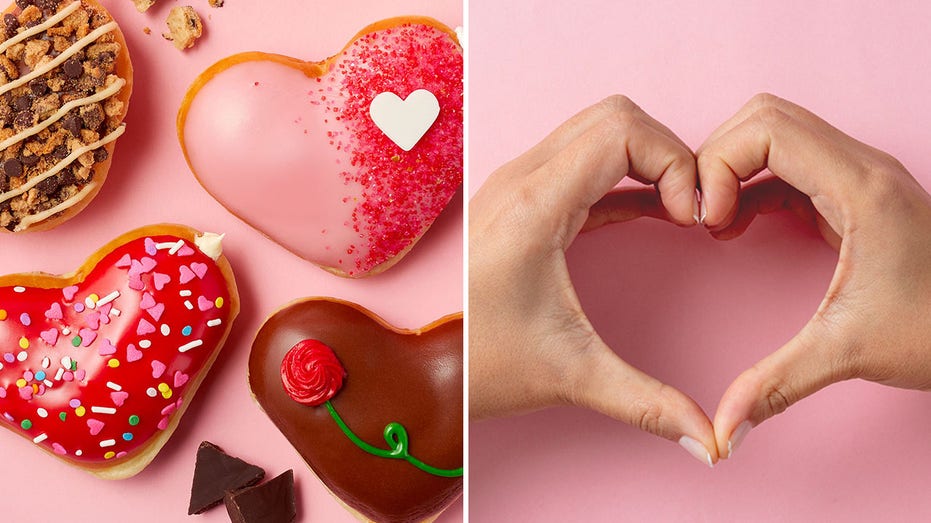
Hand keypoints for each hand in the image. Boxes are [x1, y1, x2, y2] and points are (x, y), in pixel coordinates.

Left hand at [469, 96, 718, 465]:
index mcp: (532, 206)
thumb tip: (712, 440)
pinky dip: (624, 175)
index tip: (689, 217)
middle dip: (666, 152)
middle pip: (614, 117)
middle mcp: (520, 180)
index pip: (621, 131)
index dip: (674, 162)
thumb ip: (647, 404)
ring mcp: (516, 184)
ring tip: (675, 211)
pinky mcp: (519, 198)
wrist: (429, 369)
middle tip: (688, 209)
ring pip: (598, 130)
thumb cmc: (482, 365)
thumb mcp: (571, 378)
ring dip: (645, 158)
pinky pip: (583, 160)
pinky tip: (652, 212)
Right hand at [697, 94, 930, 458]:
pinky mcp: (853, 194)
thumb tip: (721, 431)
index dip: (719, 165)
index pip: (766, 129)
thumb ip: (776, 384)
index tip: (709, 220)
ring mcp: (859, 176)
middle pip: (764, 117)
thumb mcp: (849, 353)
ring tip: (718, 219)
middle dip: (718, 158)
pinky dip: (752, 183)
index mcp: (860, 187)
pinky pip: (787, 164)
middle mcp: (862, 167)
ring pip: (775, 132)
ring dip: (734, 167)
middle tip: (704, 214)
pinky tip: (738, 225)